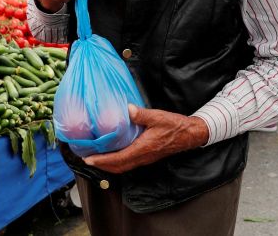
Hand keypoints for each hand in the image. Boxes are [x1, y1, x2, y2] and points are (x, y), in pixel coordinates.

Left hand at [83, 105, 209, 173]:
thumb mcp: (158, 117)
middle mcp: (143, 157)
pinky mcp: (147, 156)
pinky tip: (112, 154)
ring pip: (123, 166)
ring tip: (96, 158)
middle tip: (87, 159)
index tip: (89, 159)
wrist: (190, 134)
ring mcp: (145, 158)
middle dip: (102, 165)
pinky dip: (117, 162)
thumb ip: (142, 114)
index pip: (119, 159)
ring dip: (108, 165)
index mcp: (143, 149)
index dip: (103, 161)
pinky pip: (129, 163)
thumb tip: (128, 109)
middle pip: (118, 167)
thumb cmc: (175, 126)